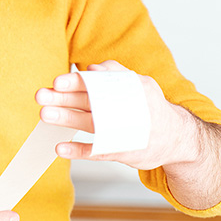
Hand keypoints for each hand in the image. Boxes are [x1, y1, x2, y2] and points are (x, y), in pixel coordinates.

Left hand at [35, 60, 199, 170]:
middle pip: (90, 102)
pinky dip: (79, 150)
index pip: (99, 83)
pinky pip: (98, 151)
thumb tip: (91, 68)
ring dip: (67, 119)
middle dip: (64, 99)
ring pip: (91, 124)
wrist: (179, 138)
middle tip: (41, 96)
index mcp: (130, 89)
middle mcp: (128, 109)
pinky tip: (60, 148)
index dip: (77, 82)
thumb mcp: (142, 85)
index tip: (57, 82)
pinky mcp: (124, 152)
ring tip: (44, 115)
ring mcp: (125, 132)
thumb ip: (116, 74)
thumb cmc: (152, 107)